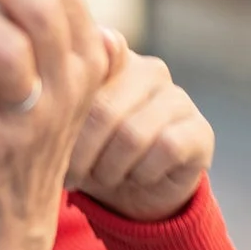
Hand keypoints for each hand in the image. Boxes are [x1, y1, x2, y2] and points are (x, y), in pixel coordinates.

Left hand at [68, 31, 213, 221]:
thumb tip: (57, 73)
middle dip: (81, 152)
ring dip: (109, 168)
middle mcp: (148, 69)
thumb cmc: (89, 150)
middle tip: (69, 175)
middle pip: (103, 109)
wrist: (132, 192)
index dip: (66, 107)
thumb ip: (60, 94)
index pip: (87, 65)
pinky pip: (165, 149)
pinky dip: (142, 173)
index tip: (51, 134)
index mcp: (110, 57)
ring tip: (101, 177)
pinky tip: (136, 177)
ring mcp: (177, 97)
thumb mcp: (65, 124)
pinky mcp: (199, 130)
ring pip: (132, 134)